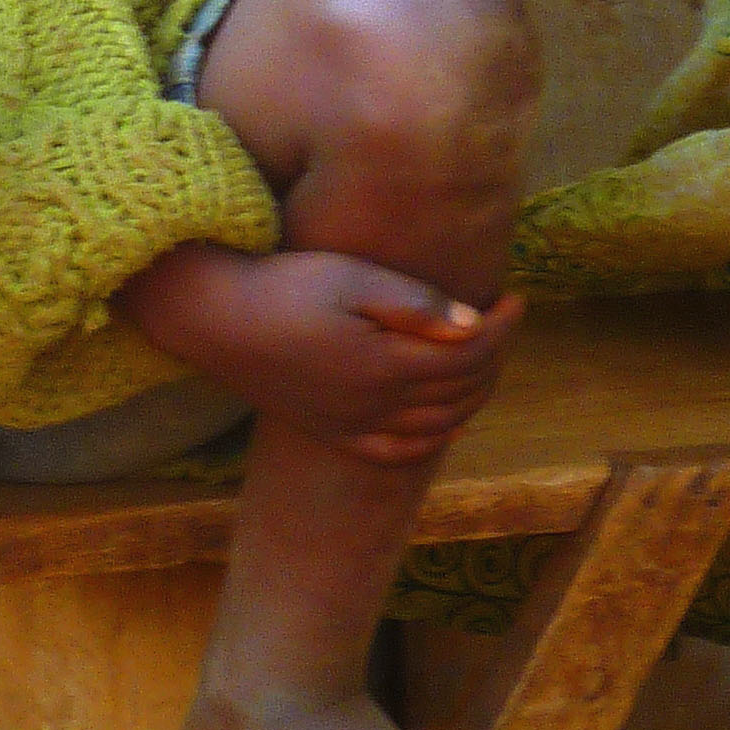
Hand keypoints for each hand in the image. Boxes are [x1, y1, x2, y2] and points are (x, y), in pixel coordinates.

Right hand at [112, 242, 523, 463]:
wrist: (213, 317)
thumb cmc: (282, 286)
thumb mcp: (349, 278)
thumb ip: (414, 303)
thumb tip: (474, 325)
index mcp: (387, 364)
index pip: (470, 355)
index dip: (502, 328)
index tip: (516, 298)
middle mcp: (377, 406)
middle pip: (460, 391)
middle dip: (494, 358)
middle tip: (502, 323)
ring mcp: (354, 424)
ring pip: (438, 424)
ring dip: (472, 396)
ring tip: (482, 360)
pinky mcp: (331, 430)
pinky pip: (397, 451)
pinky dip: (433, 440)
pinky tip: (446, 423)